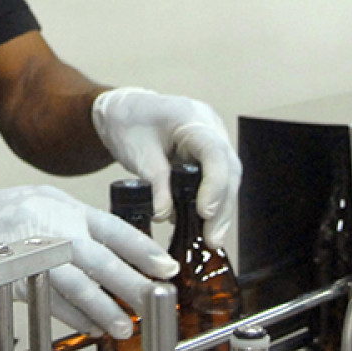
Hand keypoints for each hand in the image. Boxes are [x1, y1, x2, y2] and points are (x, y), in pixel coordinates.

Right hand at [0, 185, 175, 337]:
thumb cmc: (4, 211)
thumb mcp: (47, 201)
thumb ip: (81, 223)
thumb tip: (119, 250)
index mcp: (66, 209)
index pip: (114, 229)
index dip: (143, 250)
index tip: (166, 268)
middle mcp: (52, 231)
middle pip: (99, 260)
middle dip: (131, 284)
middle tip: (155, 302)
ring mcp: (32, 256)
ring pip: (75, 286)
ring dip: (102, 309)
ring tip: (123, 327)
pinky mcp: (16, 279)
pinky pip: (50, 303)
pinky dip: (72, 318)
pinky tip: (91, 327)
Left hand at [91, 86, 240, 245]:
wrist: (123, 110)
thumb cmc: (127, 122)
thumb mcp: (136, 153)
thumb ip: (154, 183)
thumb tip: (165, 215)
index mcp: (193, 118)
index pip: (214, 153)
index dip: (214, 185)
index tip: (205, 213)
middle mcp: (211, 128)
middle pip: (228, 170)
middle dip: (222, 207)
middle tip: (213, 239)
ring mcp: (213, 140)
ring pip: (227, 178)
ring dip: (221, 211)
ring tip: (212, 240)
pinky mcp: (208, 155)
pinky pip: (217, 180)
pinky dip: (212, 204)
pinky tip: (203, 227)